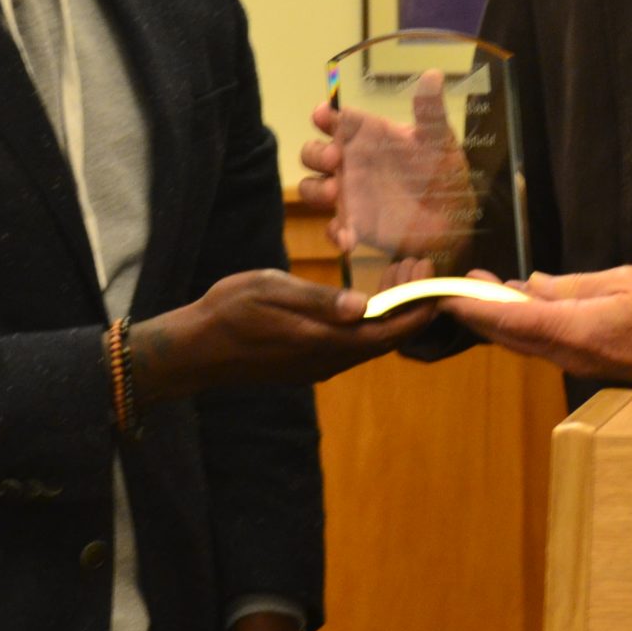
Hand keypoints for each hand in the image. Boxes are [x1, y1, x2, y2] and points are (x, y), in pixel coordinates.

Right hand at [128, 269, 431, 400]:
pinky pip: (352, 345)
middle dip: (409, 305)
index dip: (416, 310)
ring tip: (399, 273)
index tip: (436, 284)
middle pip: (384, 338)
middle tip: (418, 265)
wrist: (195, 349)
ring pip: (369, 342)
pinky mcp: (308, 364)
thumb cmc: (228, 311)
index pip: (386, 332)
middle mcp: (327, 360)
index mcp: (323, 342)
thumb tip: (363, 306)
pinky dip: (369, 321)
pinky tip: (367, 297)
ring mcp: (318, 365)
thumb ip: (319, 300)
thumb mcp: (271, 291)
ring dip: (390, 312)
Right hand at [297, 74, 472, 262]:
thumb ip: (430, 111)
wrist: (453, 217)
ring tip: (334, 194)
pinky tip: (347, 237)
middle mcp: (351, 162)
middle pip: (313, 152)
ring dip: (315, 190)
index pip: (334, 120)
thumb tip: (434, 74)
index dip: (323, 115)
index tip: (323, 114)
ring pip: (312, 188)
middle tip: (334, 159)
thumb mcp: (439, 139)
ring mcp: (349, 194)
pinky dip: (335, 232)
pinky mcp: (354, 225)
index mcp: (367, 136)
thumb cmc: (441, 170)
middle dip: (314, 153)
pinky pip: (333, 229)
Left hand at [445, 265, 631, 391]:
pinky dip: (522, 329)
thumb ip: (571, 286)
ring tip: (482, 292)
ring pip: (523, 344)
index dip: (475, 308)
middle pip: (509, 337)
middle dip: (478, 313)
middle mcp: (568, 355)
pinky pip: (542, 348)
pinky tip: (520, 308)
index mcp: (576, 331)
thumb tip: (531, 284)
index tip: (448, 296)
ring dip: (498, 321)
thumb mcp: (621, 282)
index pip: (512, 320)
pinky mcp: (586, 365)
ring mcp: (577, 364)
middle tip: (458, 286)